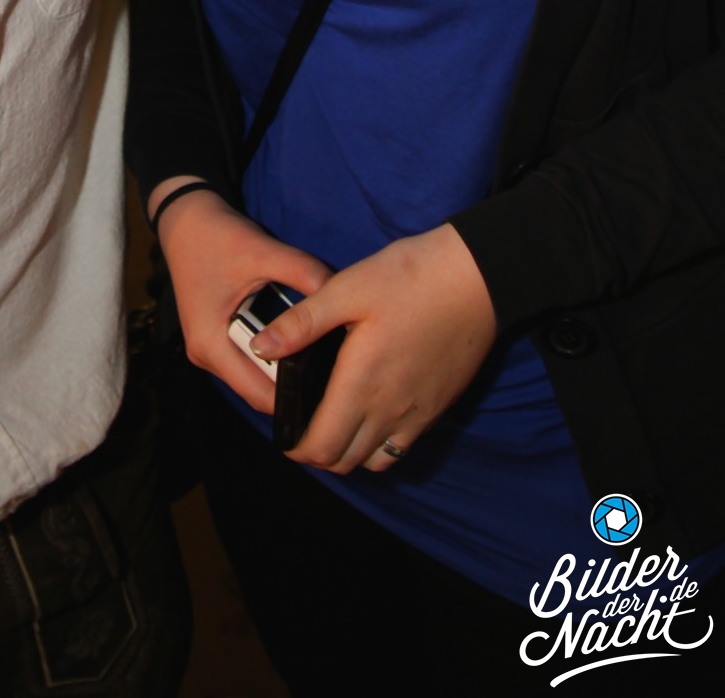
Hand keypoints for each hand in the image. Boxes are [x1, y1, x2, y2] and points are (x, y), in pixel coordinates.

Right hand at [156, 187, 328, 415]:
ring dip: (283, 366)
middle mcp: (206, 356)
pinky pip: (248, 360)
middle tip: (336, 372)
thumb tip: (345, 300)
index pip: (261, 395)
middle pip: (259, 388)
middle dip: (294, 382)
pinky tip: (298, 339)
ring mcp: (208, 350)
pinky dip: (273, 353)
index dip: (297, 397)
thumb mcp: (264, 252)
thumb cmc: (217, 237)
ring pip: (254, 376)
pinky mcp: (214, 339)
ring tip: (322, 355)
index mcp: (211, 344)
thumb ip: (305, 274)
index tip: (334, 389)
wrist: (185, 220)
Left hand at [251, 223, 495, 473]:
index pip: (322, 447)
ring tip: (333, 425)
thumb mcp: (347, 290)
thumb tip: (261, 348)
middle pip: (345, 461)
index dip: (296, 449)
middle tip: (301, 427)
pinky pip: (403, 447)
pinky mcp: (438, 407)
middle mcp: (390, 411)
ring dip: (349, 454)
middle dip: (317, 454)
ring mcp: (418, 414)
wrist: (477, 278)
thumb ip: (302, 324)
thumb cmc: (409, 279)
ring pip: (375, 460)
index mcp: (361, 385)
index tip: (282, 433)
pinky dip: (380, 445)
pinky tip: (371, 414)